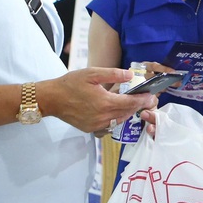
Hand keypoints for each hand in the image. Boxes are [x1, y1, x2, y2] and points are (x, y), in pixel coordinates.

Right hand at [41, 67, 156, 133]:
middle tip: (145, 99)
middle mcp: (102, 117)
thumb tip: (130, 75)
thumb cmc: (70, 84)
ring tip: (131, 102)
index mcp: (104, 102)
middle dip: (137, 106)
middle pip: (127, 113)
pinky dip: (115, 119)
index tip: (151, 96)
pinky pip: (109, 126)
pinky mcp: (90, 129)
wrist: (51, 99)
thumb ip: (113, 74)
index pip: (130, 103)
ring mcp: (96, 125)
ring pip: (119, 121)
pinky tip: (115, 110)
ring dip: (127, 112)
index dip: (143, 100)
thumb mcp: (92, 73)